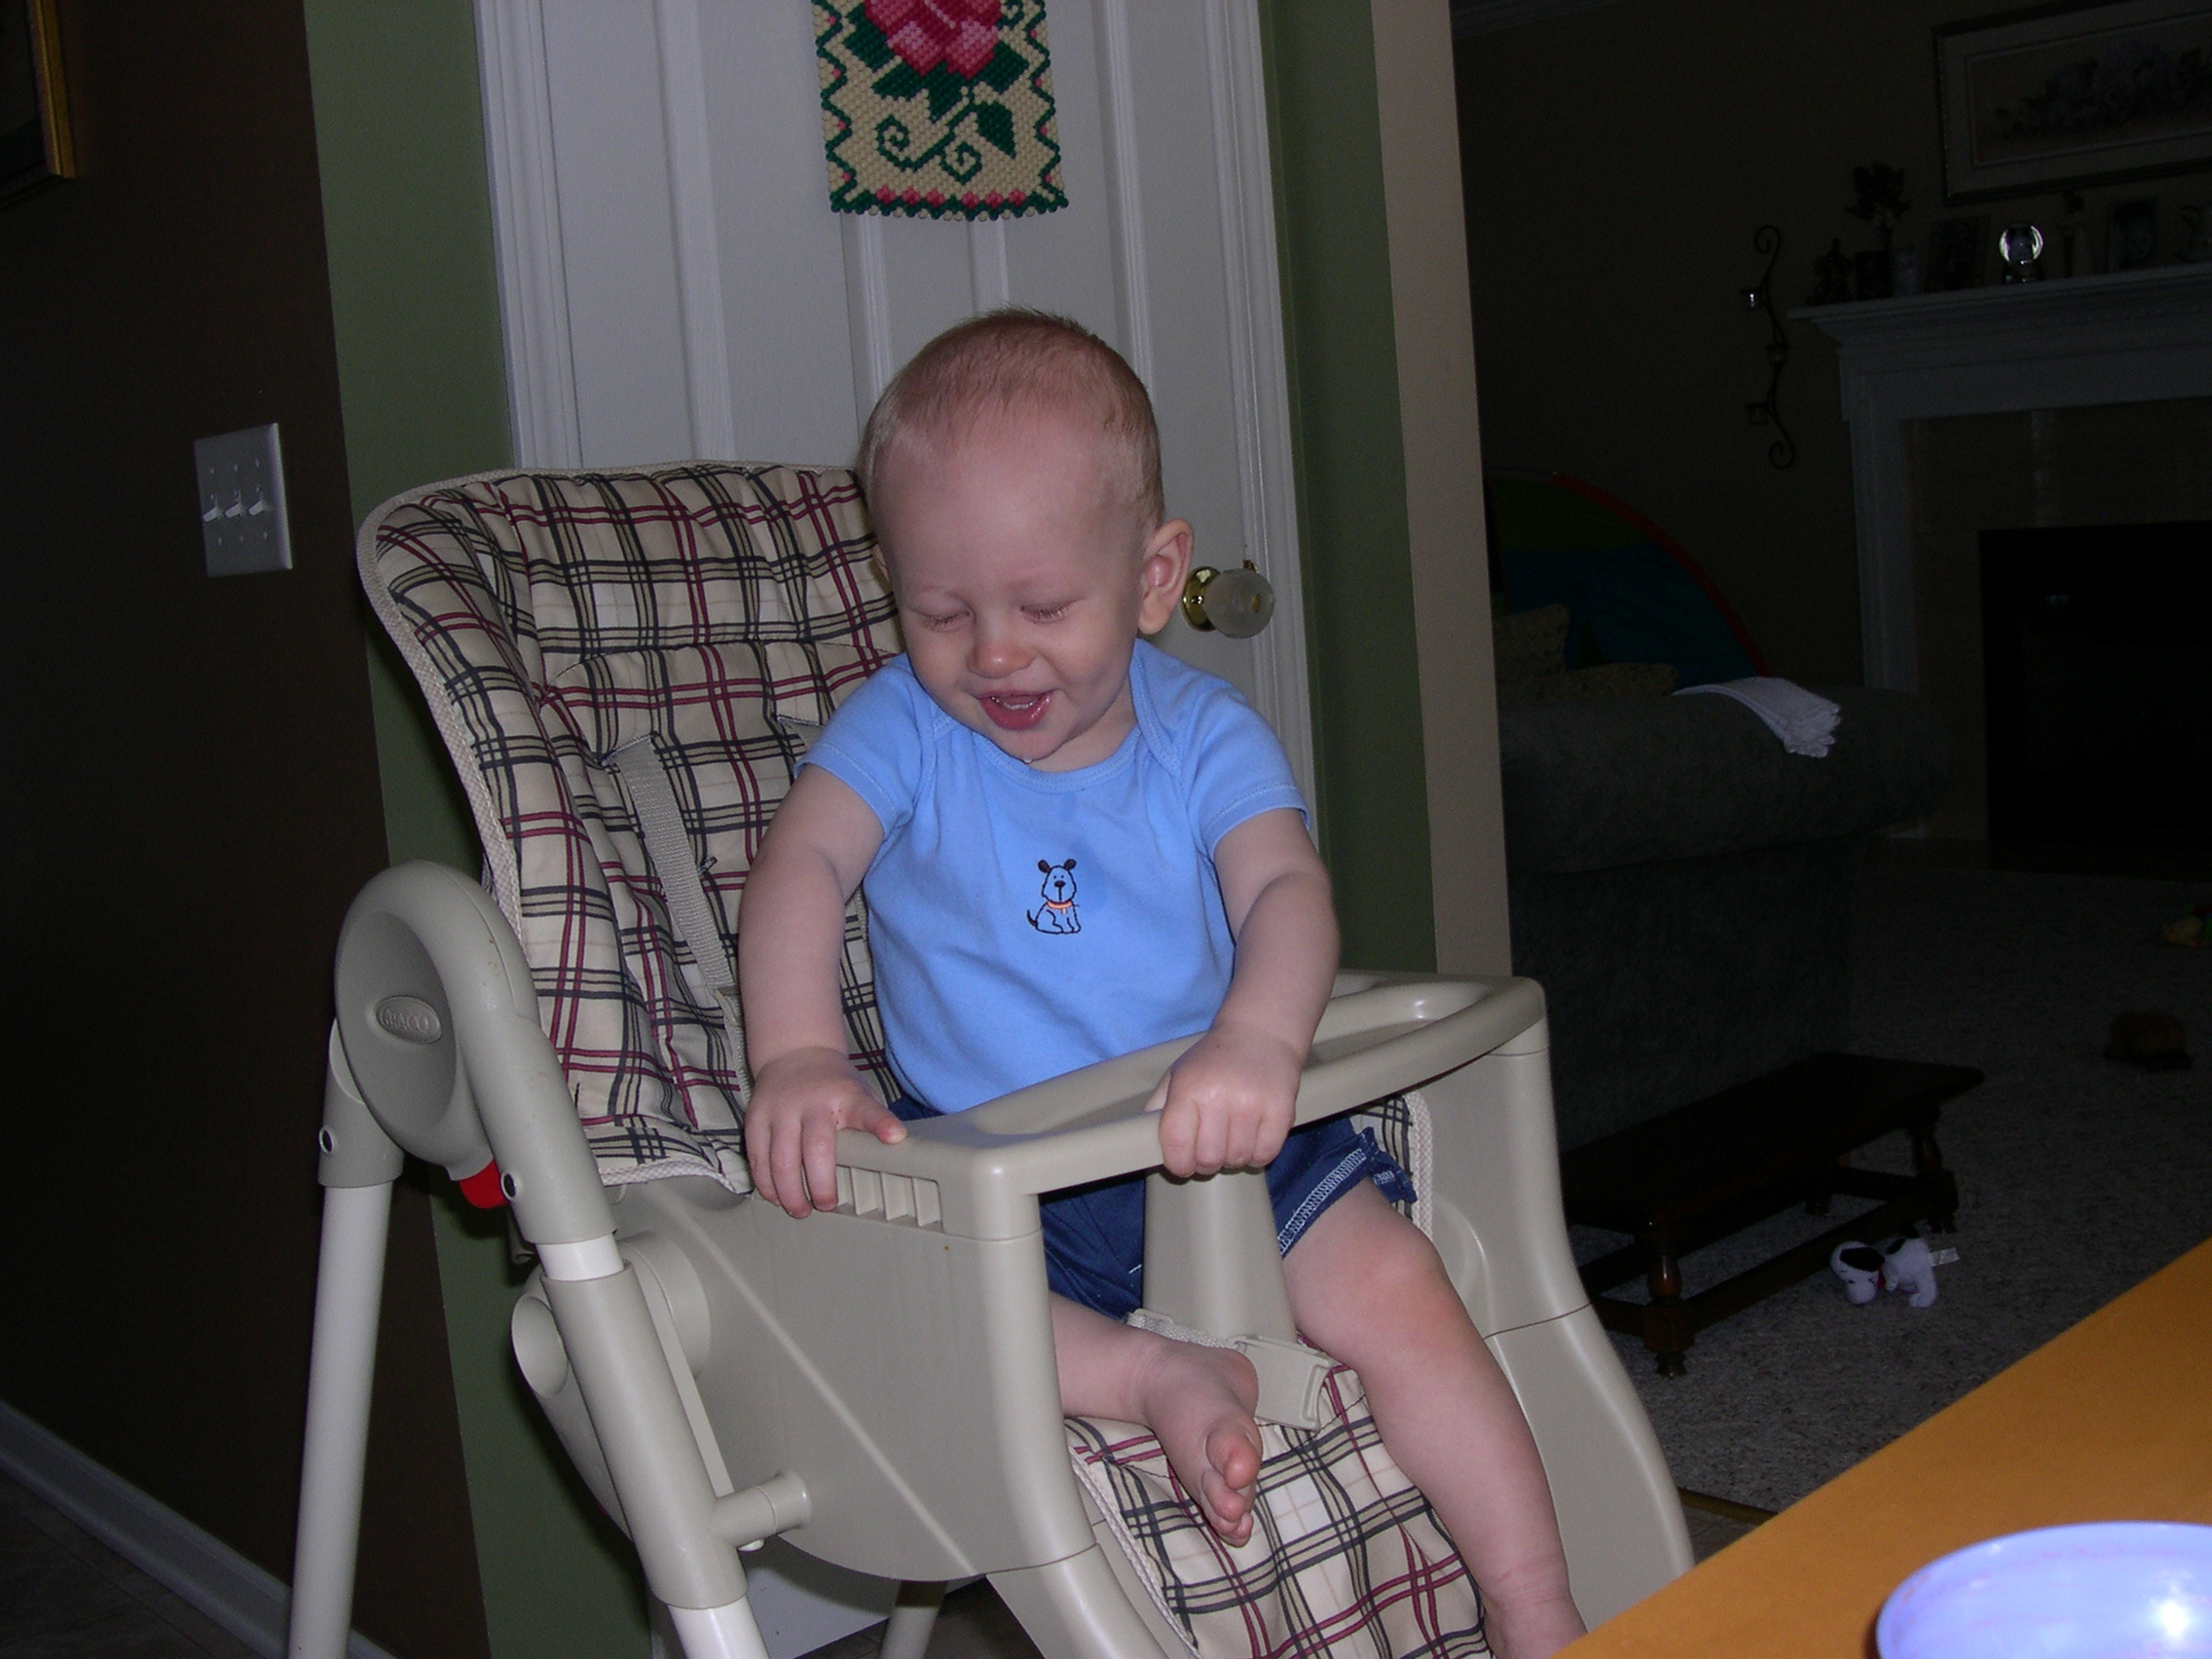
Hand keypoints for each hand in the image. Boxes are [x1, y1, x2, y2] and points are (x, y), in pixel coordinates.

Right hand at [744, 1047, 904, 1217]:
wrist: (794, 1053)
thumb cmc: (833, 1084)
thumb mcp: (859, 1094)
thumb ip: (872, 1121)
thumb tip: (894, 1148)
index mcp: (844, 1096)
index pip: (865, 1110)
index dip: (880, 1124)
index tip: (895, 1137)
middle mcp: (810, 1102)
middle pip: (815, 1149)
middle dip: (820, 1185)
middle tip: (825, 1205)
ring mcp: (780, 1110)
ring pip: (780, 1159)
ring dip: (789, 1191)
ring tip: (800, 1209)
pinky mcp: (755, 1118)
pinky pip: (757, 1156)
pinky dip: (765, 1181)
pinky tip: (775, 1196)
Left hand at [1149, 1020, 1302, 1178]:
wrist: (1260, 1032)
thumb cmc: (1214, 1058)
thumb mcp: (1178, 1073)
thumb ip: (1158, 1105)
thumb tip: (1143, 1138)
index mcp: (1189, 1088)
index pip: (1176, 1144)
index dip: (1178, 1164)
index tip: (1182, 1166)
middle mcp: (1219, 1097)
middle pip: (1208, 1159)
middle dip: (1206, 1163)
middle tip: (1209, 1152)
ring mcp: (1252, 1105)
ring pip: (1238, 1159)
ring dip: (1232, 1159)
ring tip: (1231, 1142)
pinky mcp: (1280, 1110)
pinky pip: (1265, 1154)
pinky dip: (1257, 1156)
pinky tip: (1252, 1141)